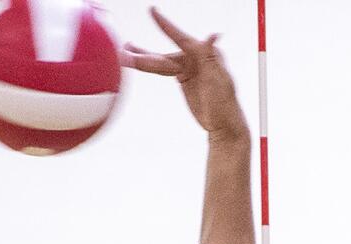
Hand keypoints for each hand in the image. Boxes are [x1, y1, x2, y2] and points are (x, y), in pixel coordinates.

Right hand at [121, 7, 247, 140]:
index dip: (165, 25)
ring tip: (125, 53)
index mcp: (204, 55)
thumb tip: (214, 35)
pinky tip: (141, 62)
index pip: (180, 37)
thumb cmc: (225, 103)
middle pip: (164, 55)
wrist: (223, 124)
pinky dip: (151, 67)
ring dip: (143, 58)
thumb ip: (211, 57)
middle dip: (144, 53)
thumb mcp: (218, 80)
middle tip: (125, 49)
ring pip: (161, 62)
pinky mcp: (183, 78)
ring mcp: (188, 68)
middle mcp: (195, 57)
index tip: (153, 12)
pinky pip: (163, 70)